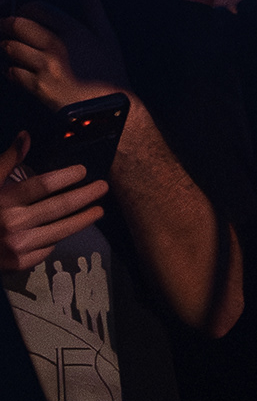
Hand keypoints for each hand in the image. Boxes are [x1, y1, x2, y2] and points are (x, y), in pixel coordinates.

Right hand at [0, 131, 108, 268]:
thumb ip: (7, 161)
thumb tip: (25, 136)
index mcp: (4, 200)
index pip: (42, 186)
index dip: (65, 177)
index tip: (83, 171)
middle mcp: (13, 223)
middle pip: (58, 208)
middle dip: (84, 196)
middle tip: (102, 188)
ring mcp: (18, 246)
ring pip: (59, 231)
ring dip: (82, 220)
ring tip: (98, 211)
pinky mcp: (20, 263)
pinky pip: (47, 249)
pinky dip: (57, 239)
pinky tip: (67, 231)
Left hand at [5, 14, 114, 115]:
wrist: (111, 109)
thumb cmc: (110, 71)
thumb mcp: (107, 36)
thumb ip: (93, 7)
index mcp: (74, 30)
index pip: (37, 8)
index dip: (25, 10)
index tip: (22, 15)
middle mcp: (58, 45)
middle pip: (18, 25)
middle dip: (7, 25)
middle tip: (4, 28)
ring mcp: (46, 67)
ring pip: (11, 48)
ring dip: (7, 47)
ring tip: (9, 48)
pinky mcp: (38, 87)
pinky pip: (12, 73)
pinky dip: (10, 70)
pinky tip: (14, 70)